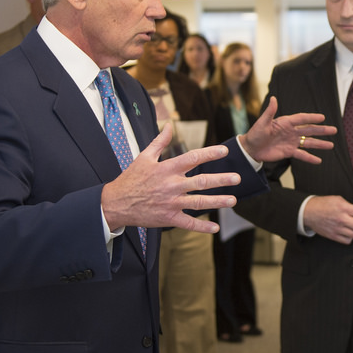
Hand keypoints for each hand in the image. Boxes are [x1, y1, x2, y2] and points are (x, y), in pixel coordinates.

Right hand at [101, 123, 240, 233]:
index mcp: (167, 169)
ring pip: (198, 202)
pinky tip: (215, 227)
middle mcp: (172, 185)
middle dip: (221, 180)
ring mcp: (171, 203)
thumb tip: (169, 125)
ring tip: (233, 200)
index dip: (210, 153)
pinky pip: (188, 223)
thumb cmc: (131, 179)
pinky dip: (202, 227)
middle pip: (201, 181)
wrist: (115, 203)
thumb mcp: (144, 157)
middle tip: (237, 178)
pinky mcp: (168, 218)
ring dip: (217, 202)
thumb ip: (159, 141)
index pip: (192, 158)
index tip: (225, 150)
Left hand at [239, 96, 335, 163]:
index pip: (302, 119)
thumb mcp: (262, 123)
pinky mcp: (289, 152)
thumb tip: (273, 98)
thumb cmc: (255, 134)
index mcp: (286, 122)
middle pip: (309, 130)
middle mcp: (291, 131)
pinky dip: (310, 158)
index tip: (322, 118)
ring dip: (320, 144)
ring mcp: (291, 142)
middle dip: (322, 130)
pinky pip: (301, 155)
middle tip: (334, 130)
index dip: (312, 118)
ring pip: (308, 143)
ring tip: (331, 145)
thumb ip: (270, 112)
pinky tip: (319, 160)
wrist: (250, 149)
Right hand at [301, 195, 352, 243]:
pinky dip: (350, 237)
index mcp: (343, 208)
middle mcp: (342, 219)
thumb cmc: (322, 204)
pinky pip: (347, 241)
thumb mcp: (337, 199)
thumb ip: (349, 205)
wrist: (308, 212)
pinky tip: (349, 232)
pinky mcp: (333, 236)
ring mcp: (337, 229)